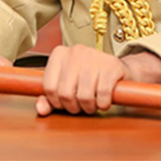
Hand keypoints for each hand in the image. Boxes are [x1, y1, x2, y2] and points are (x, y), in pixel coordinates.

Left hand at [35, 44, 160, 115]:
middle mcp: (76, 51)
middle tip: (81, 106)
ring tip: (93, 103)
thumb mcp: (67, 86)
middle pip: (65, 93)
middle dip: (73, 107)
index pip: (48, 87)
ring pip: (84, 95)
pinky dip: (103, 104)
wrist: (119, 71)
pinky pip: (103, 94)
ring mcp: (94, 56)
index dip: (56, 102)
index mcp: (60, 53)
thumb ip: (50, 98)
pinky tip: (104, 100)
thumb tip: (41, 109)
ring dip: (89, 107)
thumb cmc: (89, 79)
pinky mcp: (111, 64)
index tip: (65, 103)